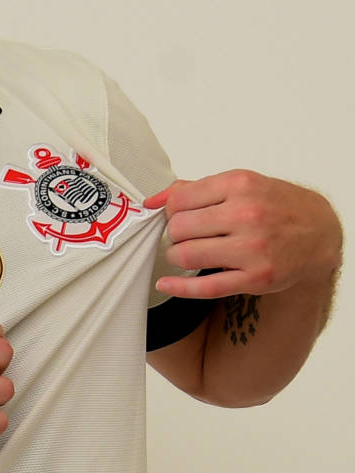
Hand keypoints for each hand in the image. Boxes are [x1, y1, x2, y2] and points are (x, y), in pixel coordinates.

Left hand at [144, 169, 341, 299]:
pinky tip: (166, 284)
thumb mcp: (238, 184)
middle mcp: (246, 215)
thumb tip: (153, 201)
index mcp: (239, 185)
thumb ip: (194, 189)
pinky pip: (205, 287)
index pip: (179, 201)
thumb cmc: (275, 205)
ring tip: (189, 252)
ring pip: (185, 256)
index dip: (171, 210)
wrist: (320, 230)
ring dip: (177, 256)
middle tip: (186, 236)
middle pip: (178, 228)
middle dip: (175, 234)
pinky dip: (179, 288)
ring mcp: (252, 248)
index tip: (178, 215)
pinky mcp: (256, 278)